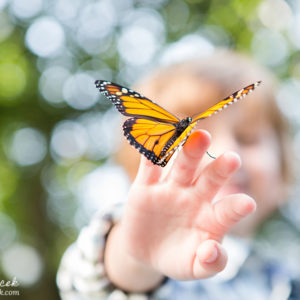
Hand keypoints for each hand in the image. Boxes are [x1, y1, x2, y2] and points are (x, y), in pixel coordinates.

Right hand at [120, 130, 255, 279]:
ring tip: (200, 136)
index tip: (247, 203)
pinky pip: (149, 167)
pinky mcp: (145, 187)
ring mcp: (170, 190)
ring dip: (190, 152)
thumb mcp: (194, 268)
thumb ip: (209, 264)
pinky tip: (155, 140)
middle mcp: (193, 198)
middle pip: (208, 180)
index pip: (226, 211)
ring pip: (182, 167)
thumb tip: (212, 250)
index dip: (236, 207)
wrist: (146, 250)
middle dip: (219, 169)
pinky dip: (151, 154)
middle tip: (232, 158)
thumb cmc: (178, 257)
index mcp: (210, 218)